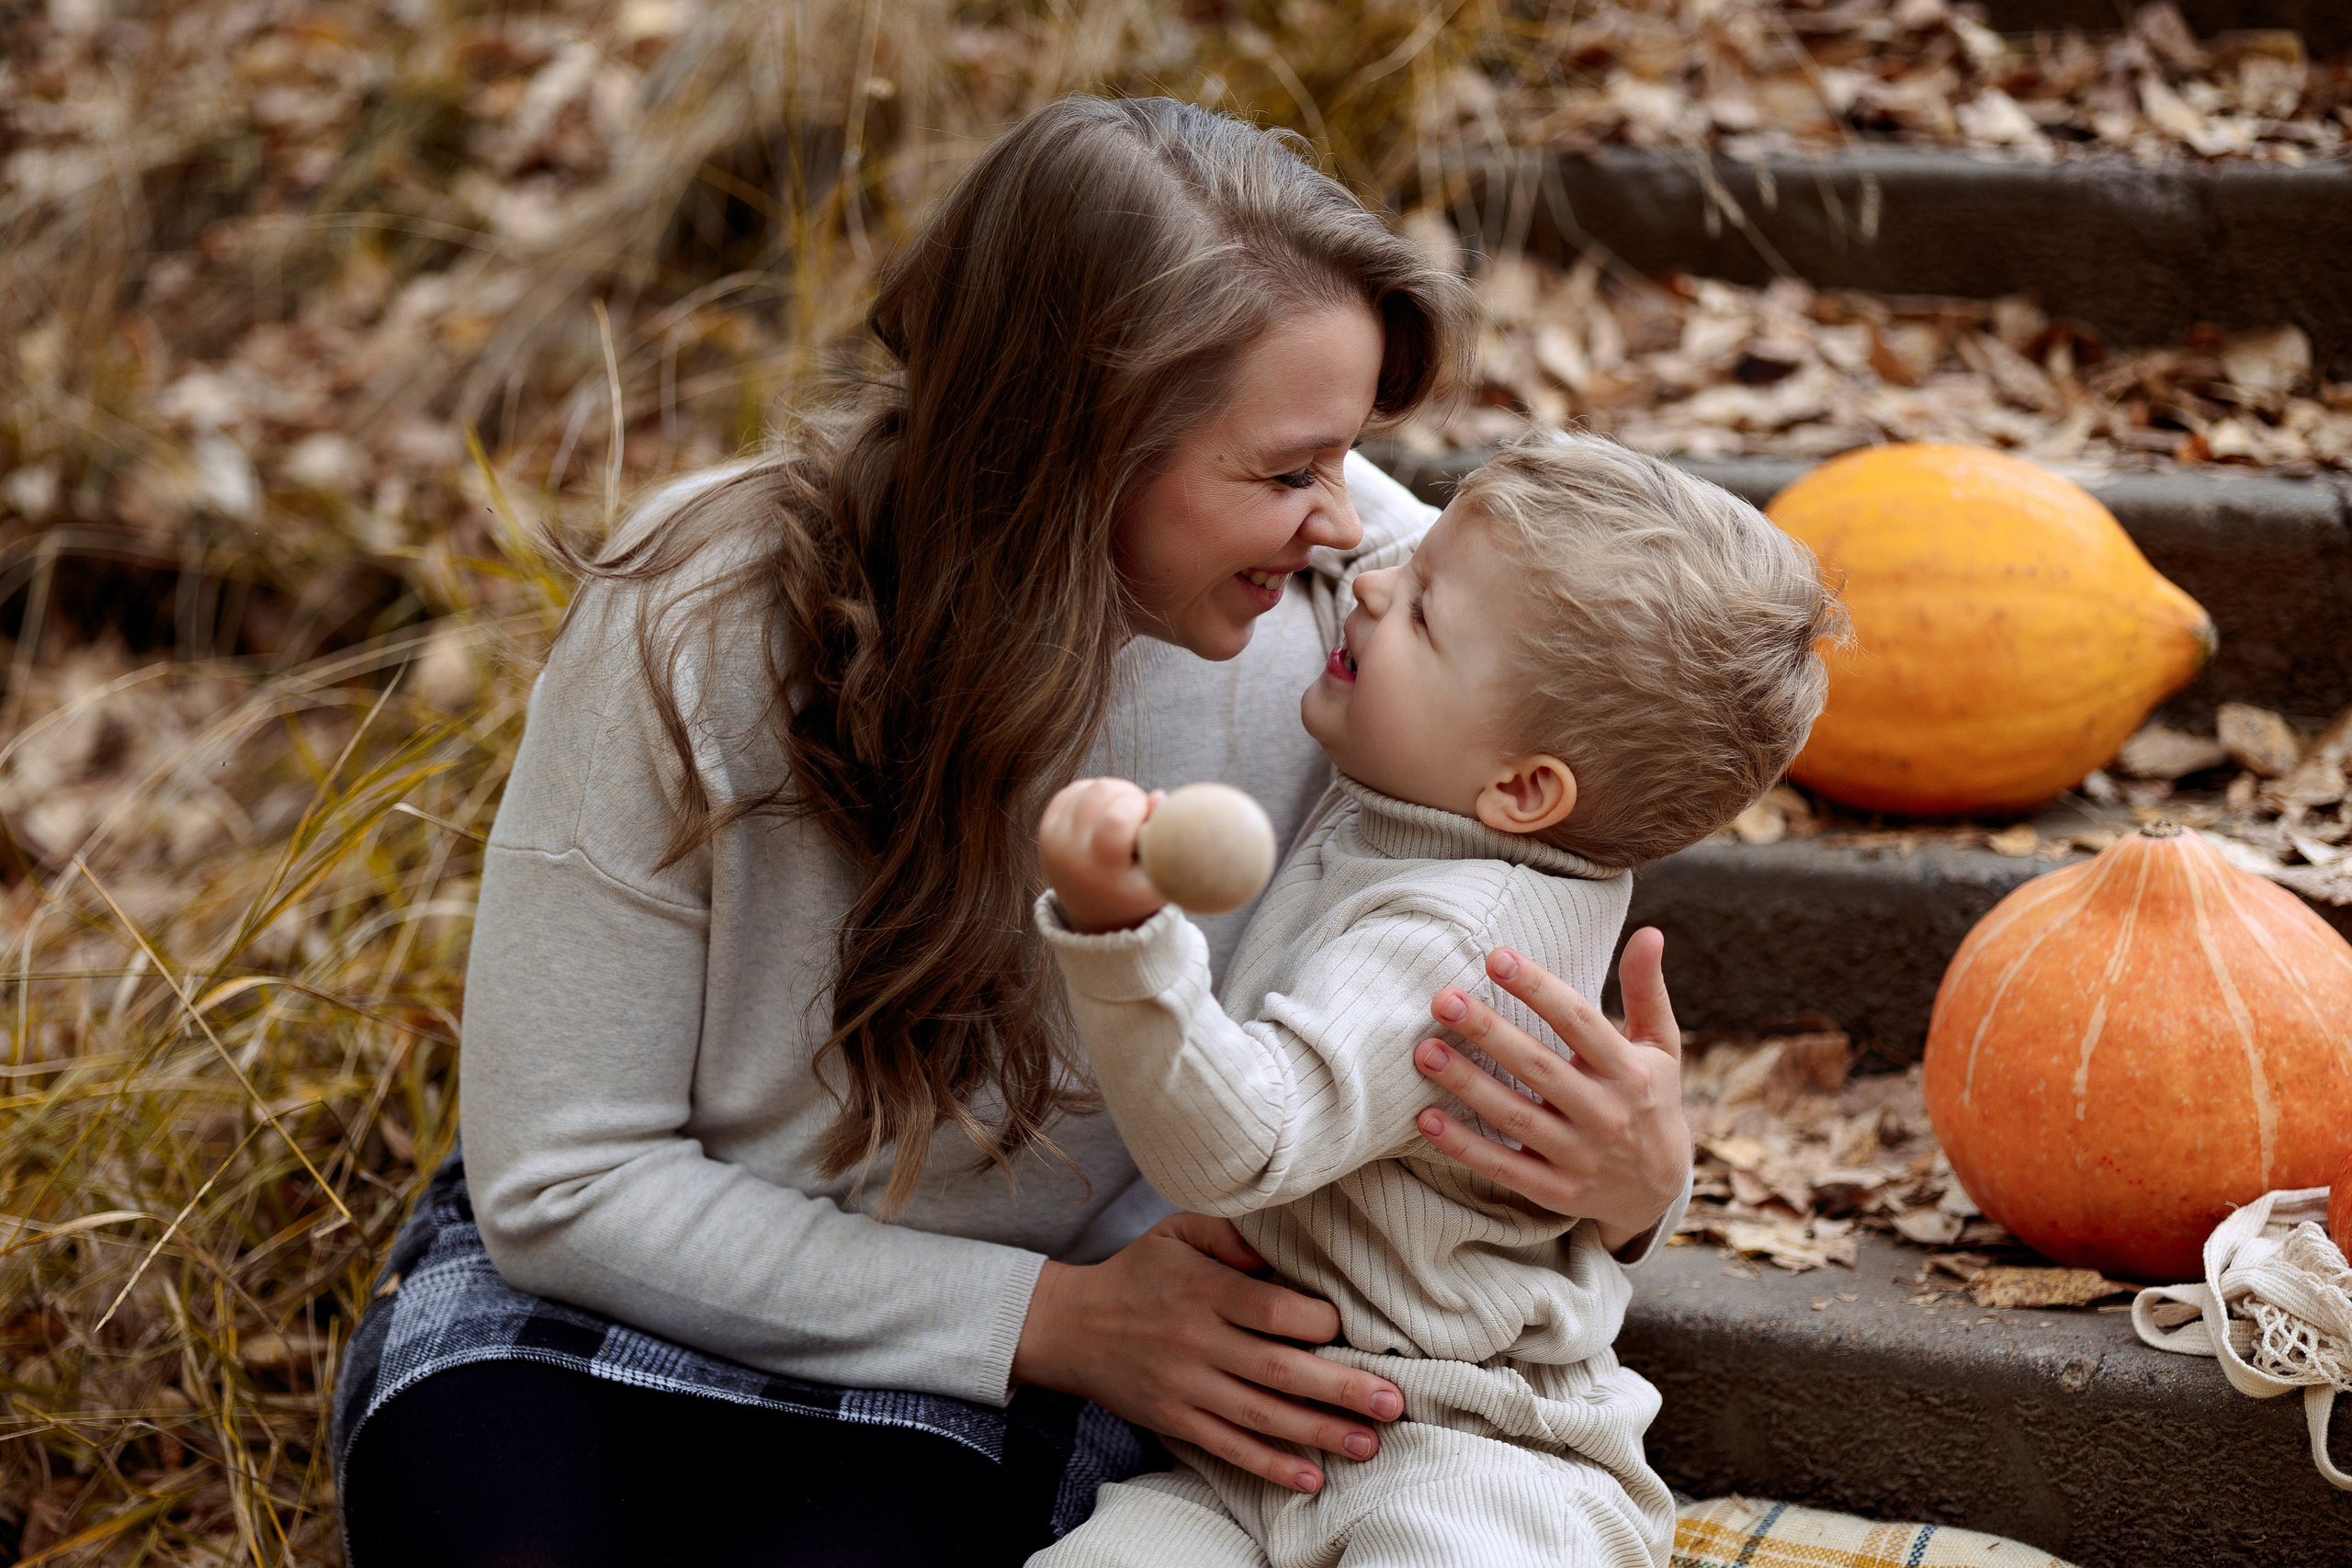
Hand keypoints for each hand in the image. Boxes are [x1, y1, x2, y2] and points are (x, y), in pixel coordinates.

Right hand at [1011, 1212, 1403, 1493]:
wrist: (1070, 1326)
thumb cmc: (1138, 1273)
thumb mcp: (1177, 1232)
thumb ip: (1229, 1232)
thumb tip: (1277, 1246)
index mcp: (1205, 1290)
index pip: (1274, 1310)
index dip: (1320, 1321)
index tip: (1350, 1326)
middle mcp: (1198, 1341)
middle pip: (1279, 1369)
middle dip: (1340, 1388)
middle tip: (1391, 1401)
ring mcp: (1187, 1386)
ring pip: (1261, 1415)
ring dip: (1319, 1432)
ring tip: (1368, 1443)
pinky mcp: (1176, 1420)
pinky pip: (1229, 1447)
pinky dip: (1270, 1466)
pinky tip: (1311, 1477)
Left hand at [1039, 777, 1167, 933]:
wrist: (1095, 911)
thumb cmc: (1135, 893)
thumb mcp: (1158, 878)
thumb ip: (1164, 839)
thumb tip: (1157, 795)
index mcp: (1100, 869)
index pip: (1117, 817)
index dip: (1139, 805)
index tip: (1149, 818)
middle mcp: (1070, 852)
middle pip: (1102, 791)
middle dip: (1129, 794)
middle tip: (1139, 816)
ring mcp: (1054, 838)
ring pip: (1089, 787)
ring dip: (1113, 793)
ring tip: (1125, 816)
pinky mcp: (1047, 827)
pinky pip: (1075, 790)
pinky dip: (1095, 794)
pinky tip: (1107, 813)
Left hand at [1411, 929, 1689, 1250]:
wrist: (1659, 1191)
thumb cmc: (1650, 1100)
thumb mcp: (1660, 1047)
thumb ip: (1646, 991)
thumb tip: (1649, 931)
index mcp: (1629, 1071)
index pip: (1578, 1022)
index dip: (1538, 988)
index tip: (1495, 956)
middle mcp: (1605, 1113)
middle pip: (1539, 1067)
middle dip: (1490, 1032)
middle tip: (1443, 1000)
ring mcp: (1580, 1156)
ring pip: (1515, 1116)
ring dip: (1467, 1085)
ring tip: (1424, 1052)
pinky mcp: (1556, 1191)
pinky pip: (1504, 1167)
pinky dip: (1464, 1146)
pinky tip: (1426, 1117)